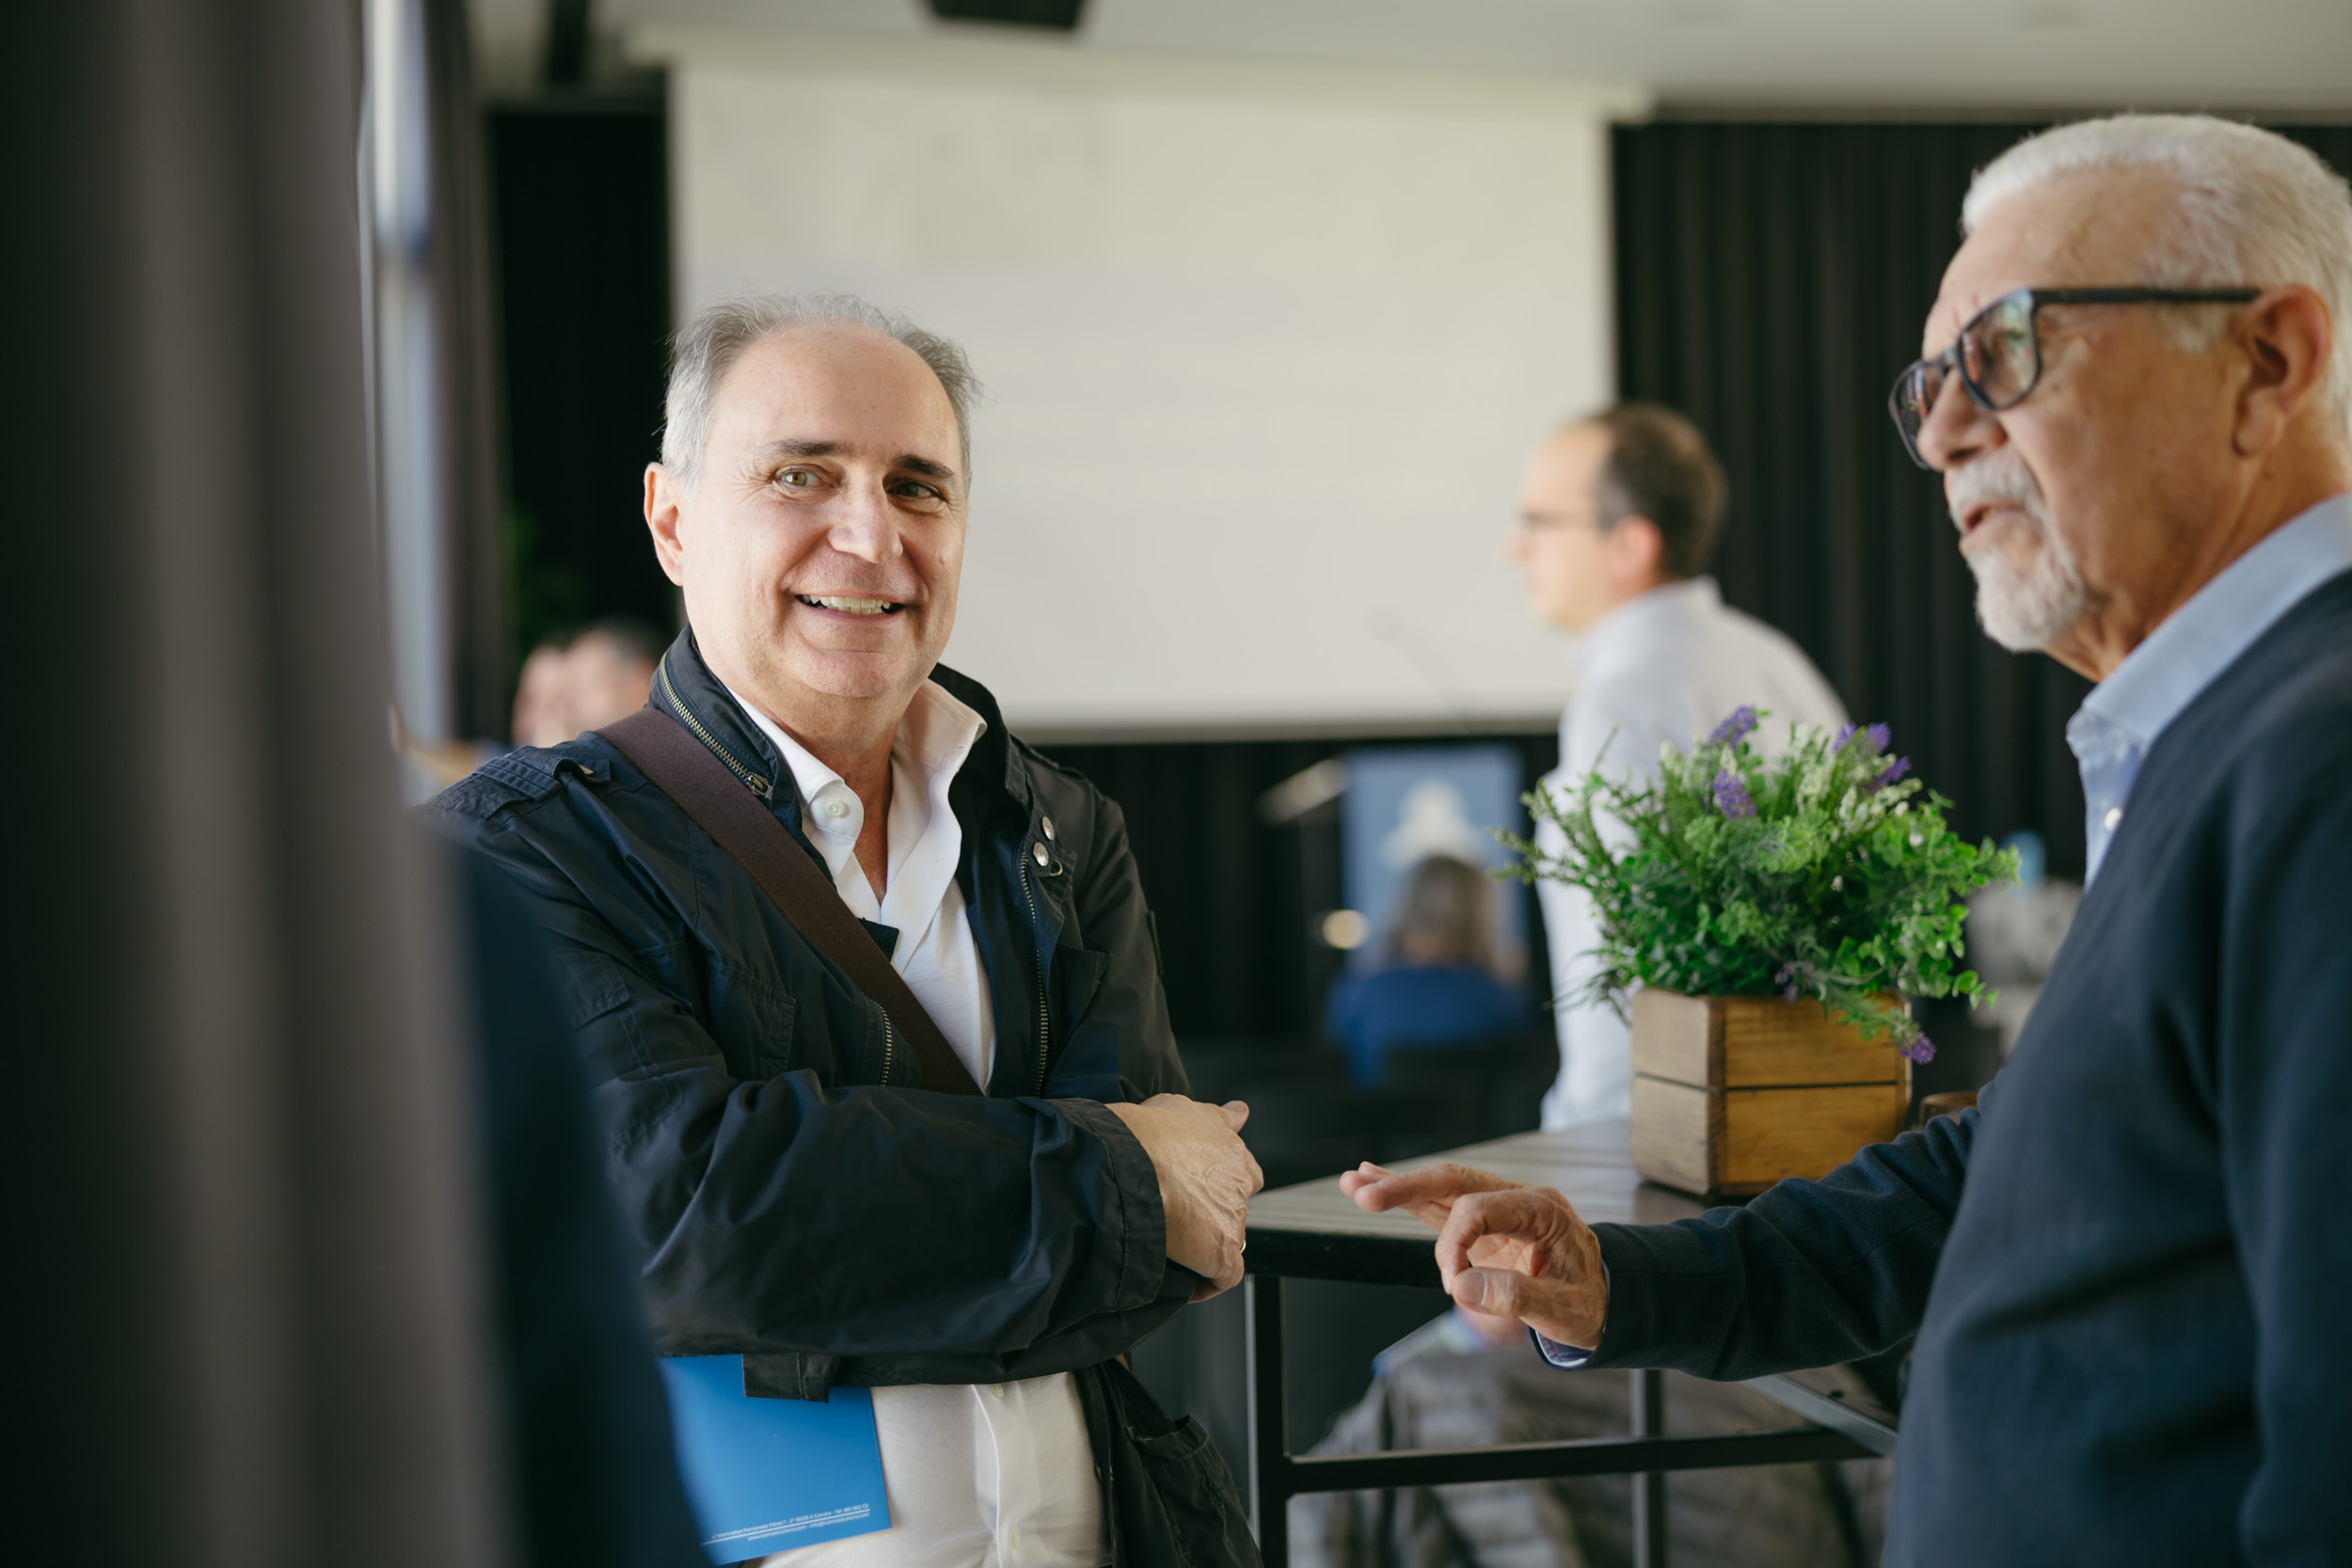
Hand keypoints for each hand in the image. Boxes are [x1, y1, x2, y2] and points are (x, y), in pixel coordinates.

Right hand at [1106, 1095, 1262, 1300]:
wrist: (1126, 1163)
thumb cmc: (1143, 1134)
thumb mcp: (1181, 1107)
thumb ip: (1216, 1115)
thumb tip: (1239, 1112)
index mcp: (1231, 1149)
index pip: (1245, 1170)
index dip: (1223, 1182)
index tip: (1202, 1188)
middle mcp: (1239, 1181)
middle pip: (1235, 1205)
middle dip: (1213, 1211)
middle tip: (1179, 1215)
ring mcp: (1233, 1217)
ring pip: (1226, 1238)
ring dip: (1203, 1243)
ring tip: (1170, 1244)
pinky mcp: (1221, 1250)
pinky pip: (1224, 1276)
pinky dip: (1206, 1283)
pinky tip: (1185, 1282)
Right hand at [1341, 1161, 1608, 1349]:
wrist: (1607, 1302)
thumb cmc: (1590, 1304)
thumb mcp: (1565, 1309)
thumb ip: (1516, 1296)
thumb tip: (1460, 1286)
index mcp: (1541, 1209)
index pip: (1479, 1208)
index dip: (1455, 1243)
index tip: (1451, 1284)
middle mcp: (1517, 1199)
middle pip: (1454, 1182)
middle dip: (1408, 1187)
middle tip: (1365, 1194)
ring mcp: (1500, 1208)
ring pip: (1443, 1190)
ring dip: (1398, 1187)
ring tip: (1354, 1182)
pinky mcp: (1485, 1225)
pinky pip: (1442, 1207)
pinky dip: (1410, 1198)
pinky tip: (1374, 1183)